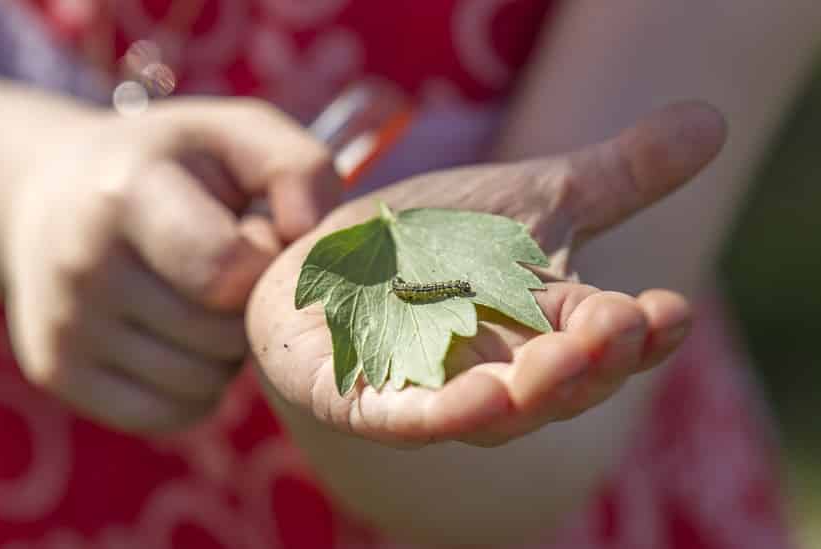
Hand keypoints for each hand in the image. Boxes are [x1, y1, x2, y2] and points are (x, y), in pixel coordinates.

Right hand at [1, 97, 340, 432]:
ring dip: (225, 354)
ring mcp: (65, 326)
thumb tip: (311, 236)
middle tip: (228, 272)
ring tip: (202, 301)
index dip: (264, 264)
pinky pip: (172, 413)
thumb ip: (298, 168)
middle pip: (223, 338)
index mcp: (129, 194)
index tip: (252, 236)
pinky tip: (180, 338)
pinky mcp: (59, 371)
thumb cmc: (171, 165)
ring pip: (203, 384)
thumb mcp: (237, 136)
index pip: (231, 273)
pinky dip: (195, 388)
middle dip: (247, 312)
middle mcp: (84, 266)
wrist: (55, 192)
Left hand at [247, 101, 726, 446]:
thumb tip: (709, 121)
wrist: (334, 257)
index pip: (609, 340)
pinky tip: (479, 400)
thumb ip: (613, 175)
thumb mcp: (529, 197)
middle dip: (593, 362)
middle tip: (619, 326)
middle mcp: (503, 369)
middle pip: (561, 385)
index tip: (672, 310)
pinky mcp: (366, 403)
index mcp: (548, 326)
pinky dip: (442, 415)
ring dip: (532, 394)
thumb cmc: (436, 239)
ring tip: (560, 363)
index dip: (644, 334)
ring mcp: (436, 391)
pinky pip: (405, 419)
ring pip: (496, 413)